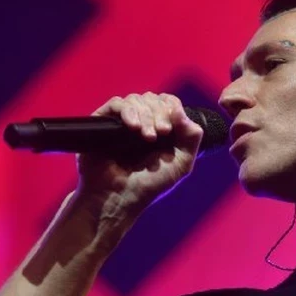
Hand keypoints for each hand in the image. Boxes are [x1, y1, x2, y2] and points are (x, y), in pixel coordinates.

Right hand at [76, 92, 203, 217]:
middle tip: (161, 133)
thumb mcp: (181, 164)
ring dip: (146, 115)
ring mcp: (123, 122)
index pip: (169, 103)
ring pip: (137, 99)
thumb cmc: (149, 185)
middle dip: (160, 113)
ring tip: (147, 137)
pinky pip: (117, 103)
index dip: (172, 108)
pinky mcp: (104, 122)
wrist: (119, 197)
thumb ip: (191, 138)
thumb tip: (181, 110)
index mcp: (162, 130)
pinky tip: (132, 127)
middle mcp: (143, 123)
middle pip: (154, 99)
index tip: (170, 128)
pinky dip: (128, 111)